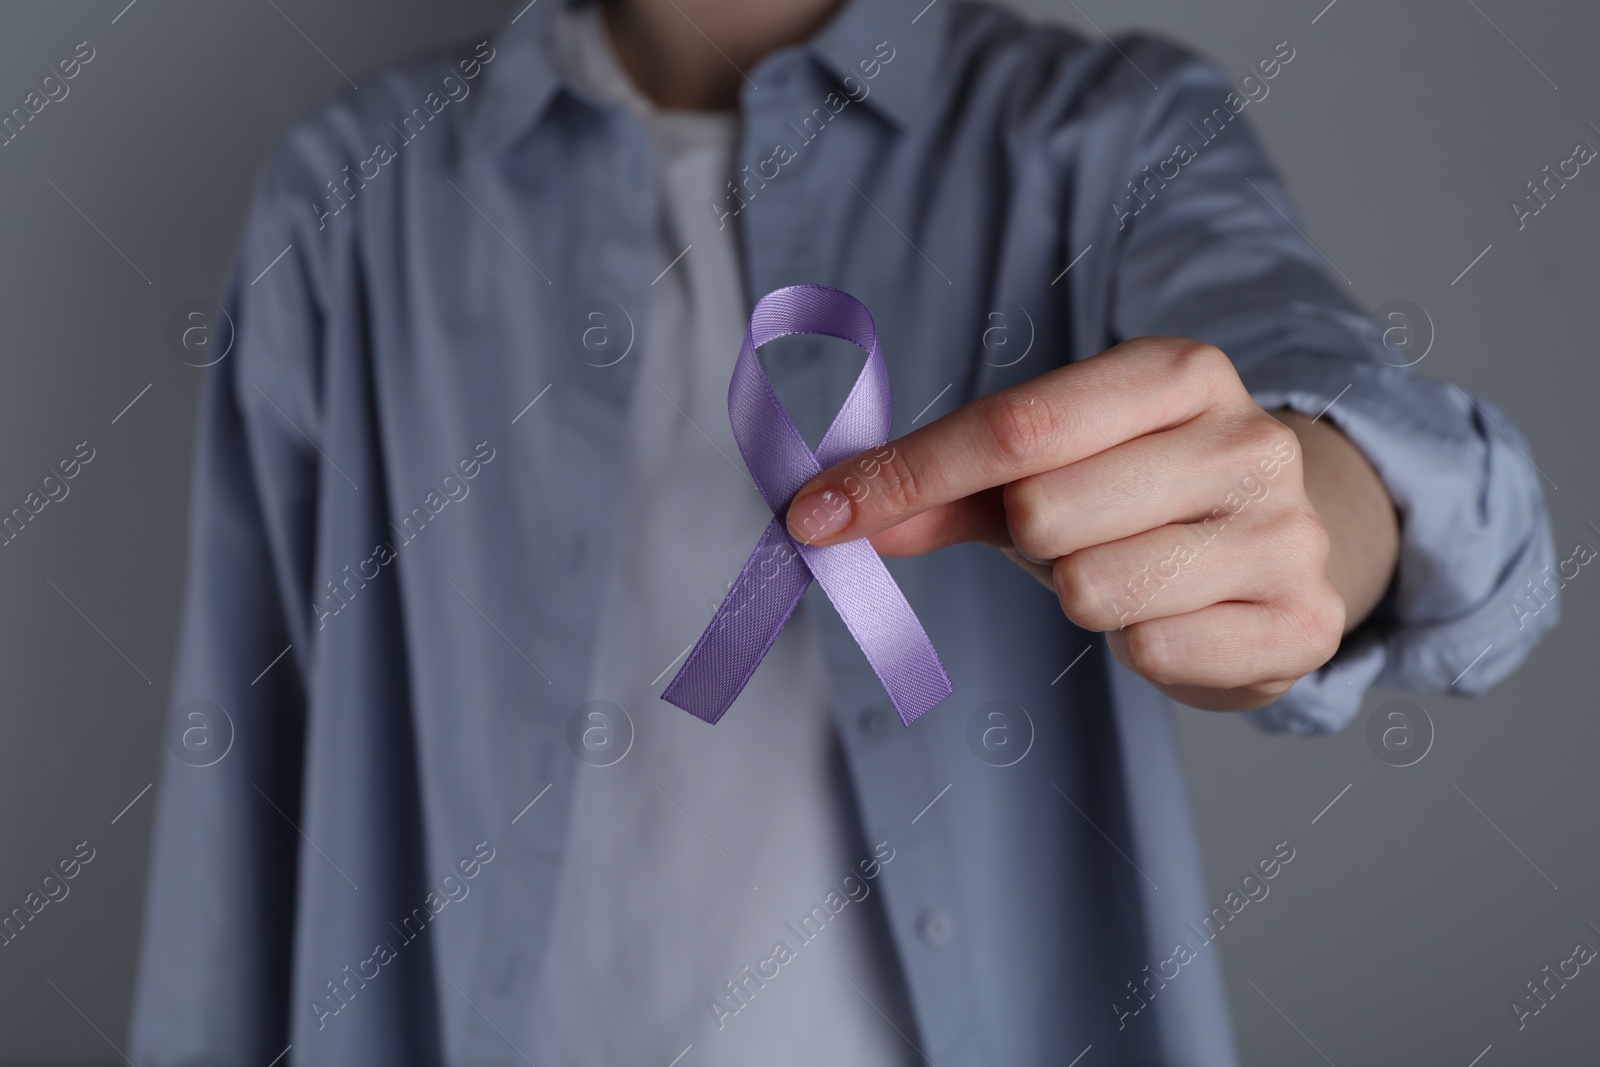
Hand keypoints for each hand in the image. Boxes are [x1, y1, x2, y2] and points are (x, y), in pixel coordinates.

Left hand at [785, 337, 1397, 711]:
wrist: (1289, 541)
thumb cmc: (1142, 493)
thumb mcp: (1046, 467)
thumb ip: (940, 487)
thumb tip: (823, 517)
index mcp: (1179, 372)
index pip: (1013, 425)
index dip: (902, 477)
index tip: (814, 517)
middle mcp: (1245, 441)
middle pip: (1044, 510)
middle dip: (1030, 537)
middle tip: (1071, 532)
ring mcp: (1283, 534)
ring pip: (1091, 588)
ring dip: (1081, 592)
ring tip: (1127, 569)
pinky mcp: (1300, 622)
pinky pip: (1150, 651)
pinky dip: (1136, 644)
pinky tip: (1173, 614)